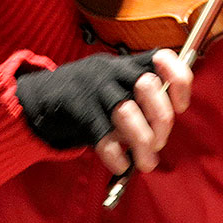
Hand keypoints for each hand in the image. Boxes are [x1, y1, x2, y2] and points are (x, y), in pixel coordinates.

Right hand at [15, 49, 191, 174]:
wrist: (41, 98)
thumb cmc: (89, 98)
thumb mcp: (115, 86)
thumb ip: (140, 102)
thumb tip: (162, 133)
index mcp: (127, 64)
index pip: (162, 57)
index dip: (178, 80)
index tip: (180, 106)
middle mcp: (113, 71)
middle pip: (148, 86)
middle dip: (161, 118)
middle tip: (160, 141)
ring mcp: (94, 88)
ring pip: (126, 110)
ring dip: (142, 140)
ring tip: (147, 162)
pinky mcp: (77, 108)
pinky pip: (102, 133)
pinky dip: (115, 154)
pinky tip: (121, 164)